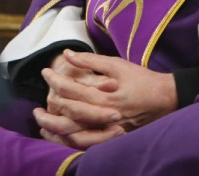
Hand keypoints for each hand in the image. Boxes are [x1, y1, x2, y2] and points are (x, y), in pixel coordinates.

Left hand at [33, 50, 176, 149]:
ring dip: (55, 130)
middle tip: (34, 107)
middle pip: (68, 115)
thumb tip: (68, 53)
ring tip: (42, 124)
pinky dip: (69, 142)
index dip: (54, 81)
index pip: (71, 90)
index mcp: (105, 95)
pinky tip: (60, 136)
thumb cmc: (141, 78)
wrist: (164, 99)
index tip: (44, 72)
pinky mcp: (112, 137)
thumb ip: (91, 60)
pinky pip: (86, 145)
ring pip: (74, 135)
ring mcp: (108, 129)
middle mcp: (104, 115)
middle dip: (48, 110)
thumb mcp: (117, 64)